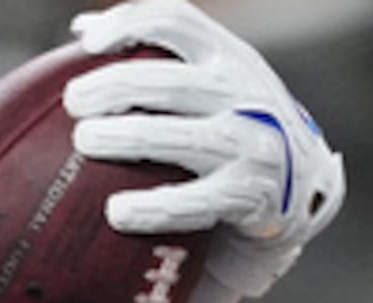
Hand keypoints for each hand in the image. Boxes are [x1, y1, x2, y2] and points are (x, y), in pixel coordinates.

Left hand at [64, 0, 342, 297]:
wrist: (300, 186)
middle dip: (115, 87)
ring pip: (182, 138)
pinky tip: (115, 211)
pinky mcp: (248, 195)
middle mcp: (244, 94)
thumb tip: (83, 30)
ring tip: (84, 139)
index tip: (89, 46)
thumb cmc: (233, 123)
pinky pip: (195, 202)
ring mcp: (250, 144)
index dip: (130, 23)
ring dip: (127, 137)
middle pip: (170, 81)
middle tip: (73, 101)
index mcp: (229, 57)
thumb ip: (157, 54)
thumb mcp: (210, 80)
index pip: (178, 21)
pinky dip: (153, 207)